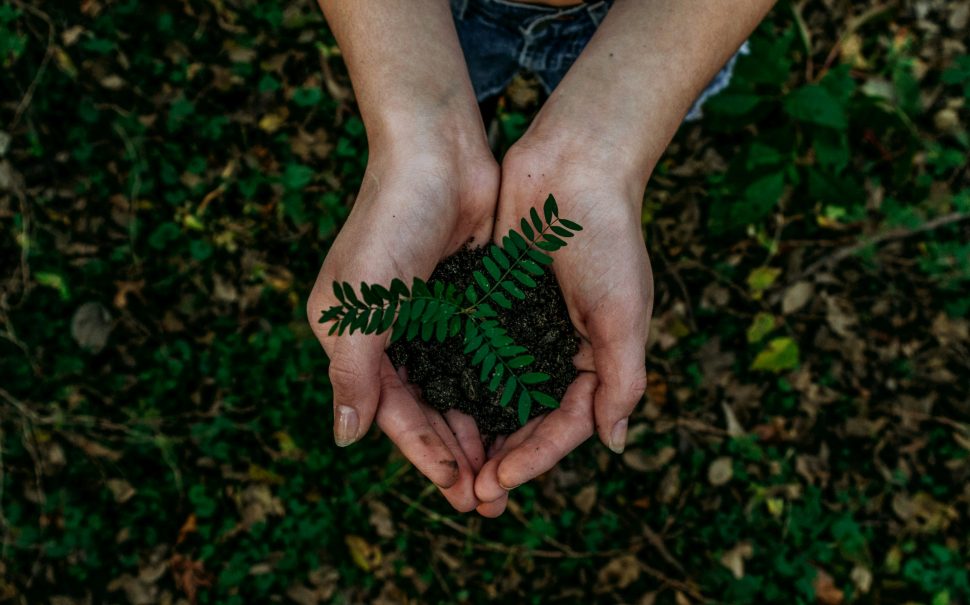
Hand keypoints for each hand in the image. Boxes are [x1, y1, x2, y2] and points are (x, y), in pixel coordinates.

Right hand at [307, 133, 497, 511]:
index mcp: (353, 338)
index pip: (391, 412)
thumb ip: (353, 372)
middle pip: (425, 409)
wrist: (437, 151)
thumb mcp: (361, 303)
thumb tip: (345, 439)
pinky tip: (518, 416)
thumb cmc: (390, 222)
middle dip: (455, 454)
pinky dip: (494, 388)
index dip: (424, 454)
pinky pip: (480, 357)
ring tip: (506, 470)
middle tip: (489, 499)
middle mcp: (389, 334)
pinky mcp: (465, 300)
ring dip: (478, 429)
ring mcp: (429, 317)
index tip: (459, 491)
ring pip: (455, 390)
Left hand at [473, 136, 653, 516]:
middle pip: (528, 419)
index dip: (534, 458)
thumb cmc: (607, 238)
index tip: (498, 482)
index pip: (565, 424)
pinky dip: (458, 382)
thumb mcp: (624, 313)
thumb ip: (622, 379)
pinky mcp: (493, 303)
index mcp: (596, 358)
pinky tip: (433, 406)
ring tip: (449, 466)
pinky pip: (474, 353)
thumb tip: (613, 443)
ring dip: (476, 430)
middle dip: (502, 457)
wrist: (573, 165)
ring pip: (496, 394)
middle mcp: (558, 350)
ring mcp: (524, 328)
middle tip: (470, 494)